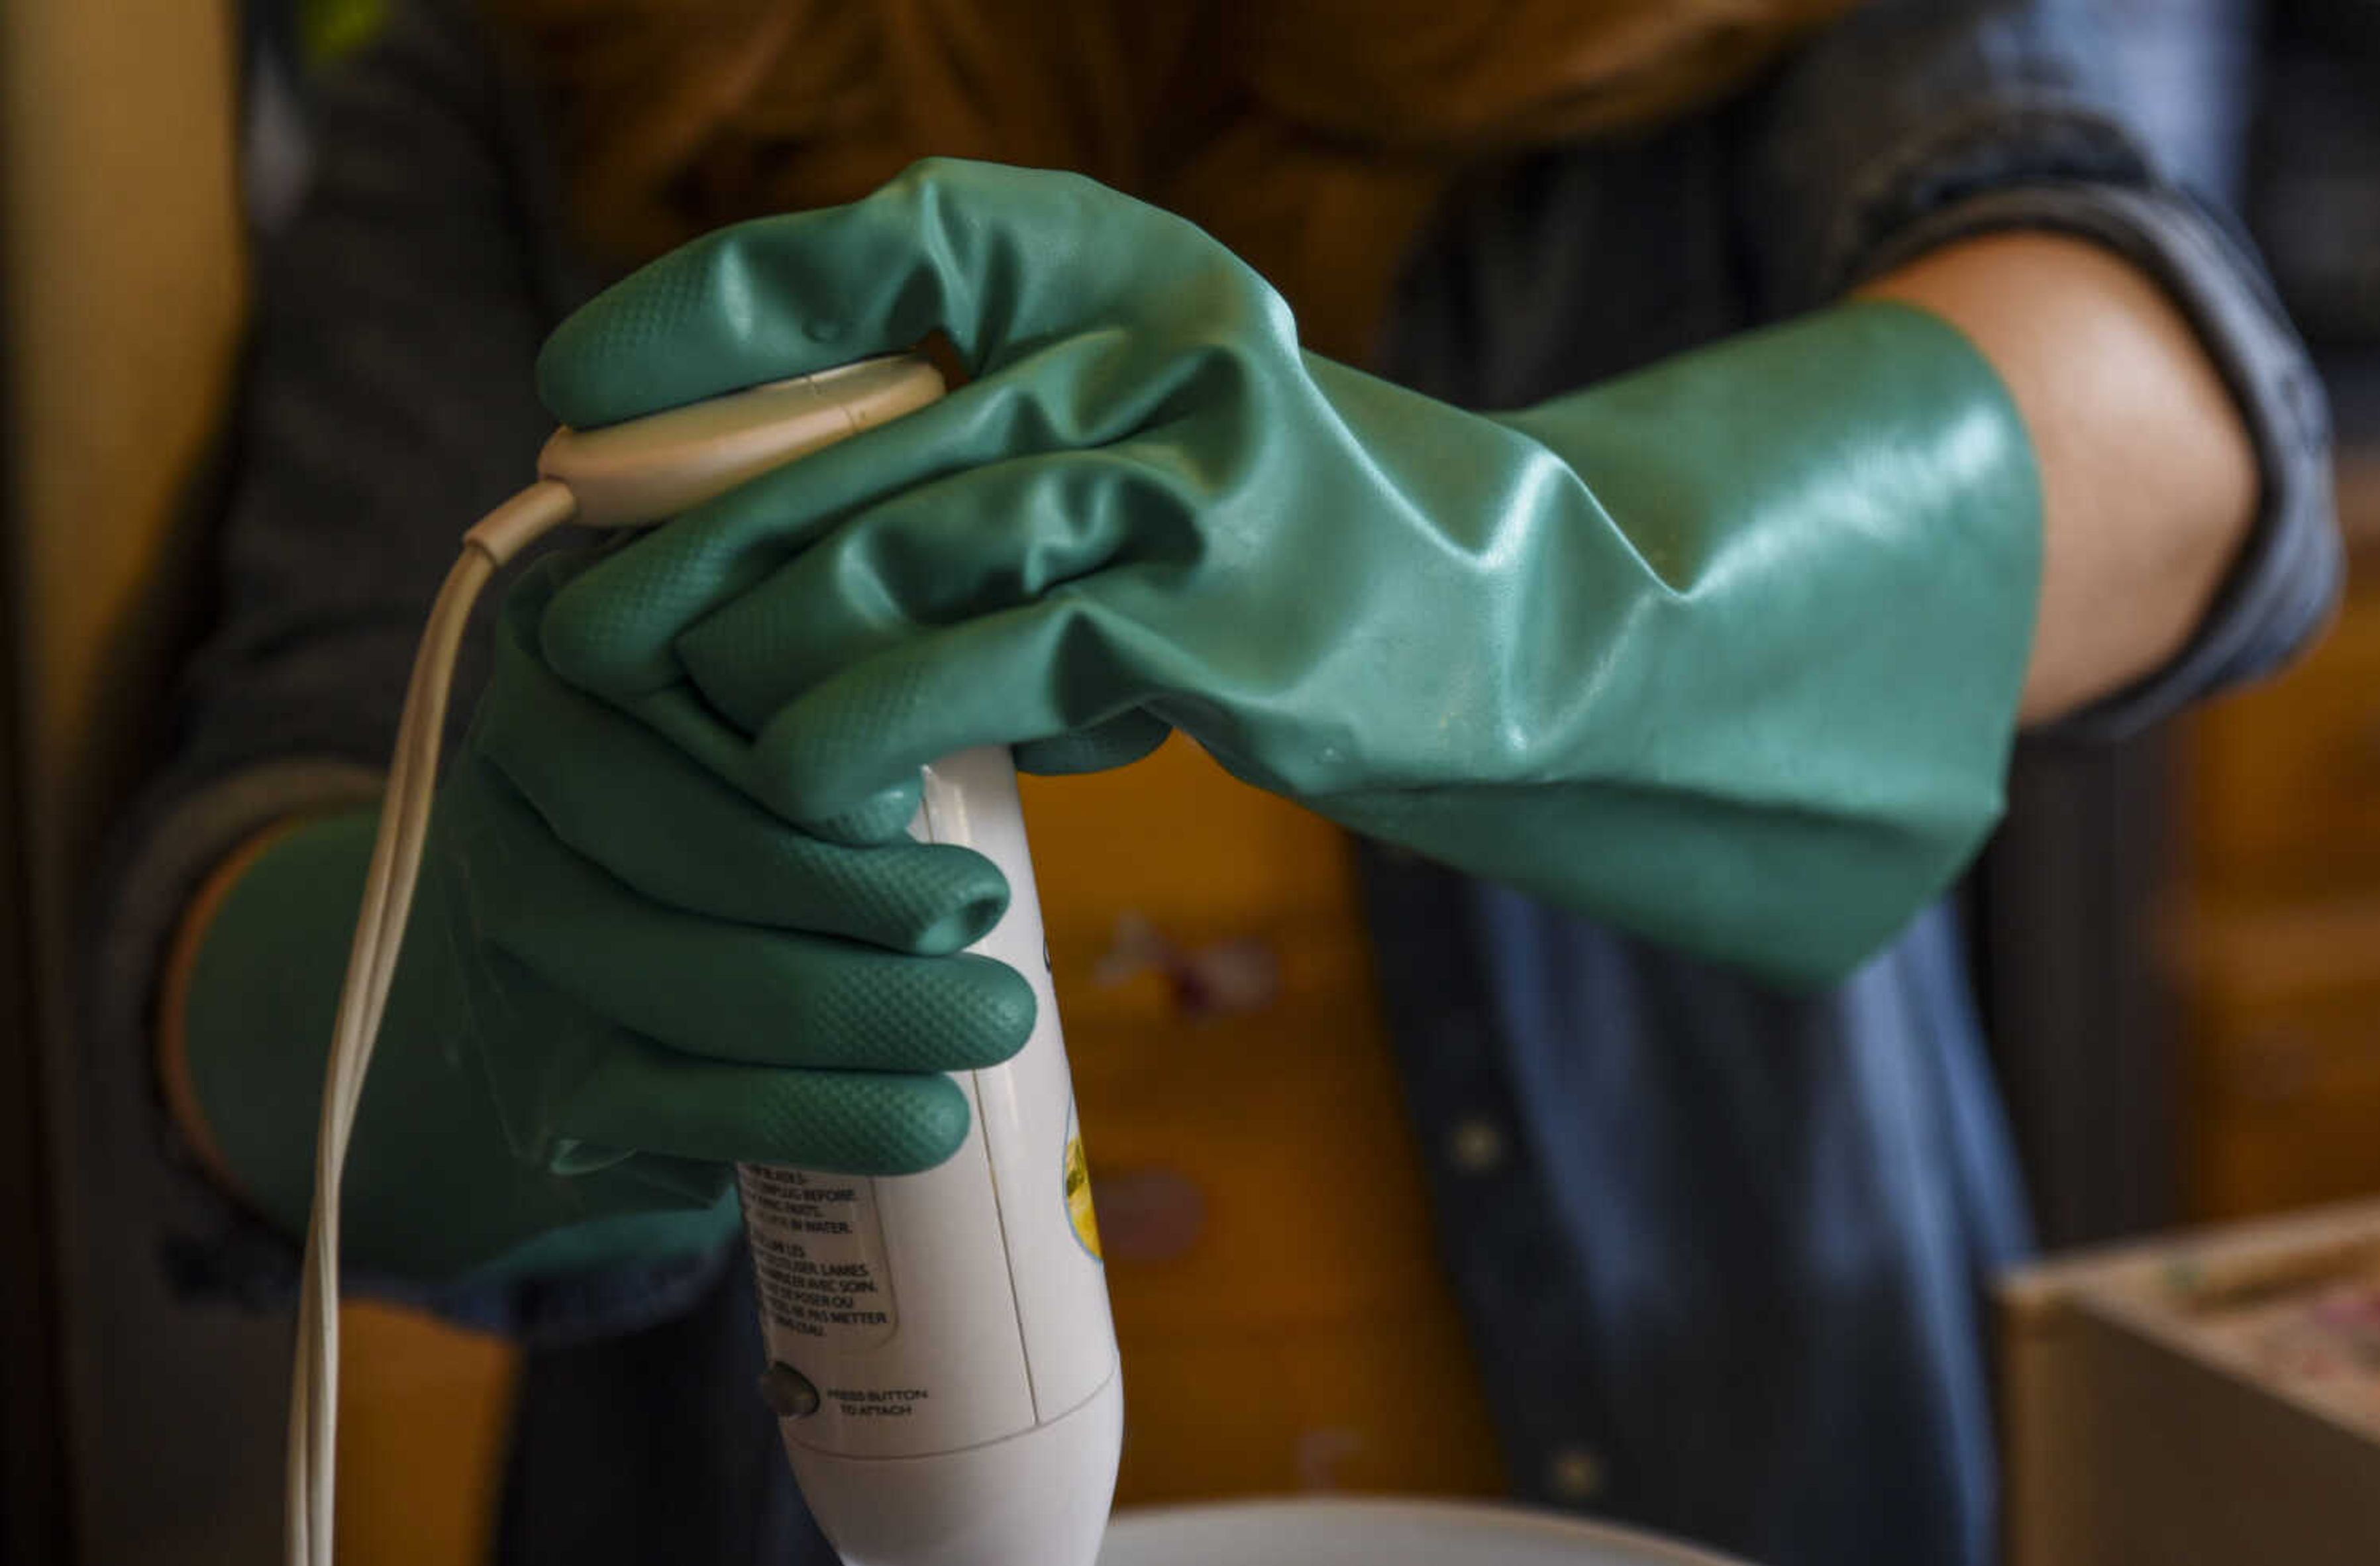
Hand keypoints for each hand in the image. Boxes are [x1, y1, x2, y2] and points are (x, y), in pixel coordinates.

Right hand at [177, 559, 1032, 1279]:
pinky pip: (684, 1103)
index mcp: (568, 655)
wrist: (535, 1002)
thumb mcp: (736, 709)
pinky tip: (926, 1122)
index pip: (682, 695)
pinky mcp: (540, 1076)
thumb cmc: (707, 818)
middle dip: (860, 888)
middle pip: (690, 845)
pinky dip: (820, 1115)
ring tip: (999, 1015)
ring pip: (698, 977)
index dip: (804, 757)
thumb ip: (821, 693)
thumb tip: (990, 721)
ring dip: (869, 1007)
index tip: (916, 795)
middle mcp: (509, 784)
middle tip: (988, 909)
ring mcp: (508, 938)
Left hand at [533, 158, 2040, 985]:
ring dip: (741, 660)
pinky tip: (796, 793)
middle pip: (843, 437)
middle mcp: (1146, 348)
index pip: (889, 246)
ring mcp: (1173, 482)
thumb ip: (990, 463)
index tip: (586, 386)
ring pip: (874, 560)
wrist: (1515, 636)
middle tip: (569, 626)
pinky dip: (847, 740)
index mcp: (1127, 273)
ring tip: (673, 731)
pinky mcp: (1191, 629)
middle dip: (678, 544)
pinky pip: (956, 674)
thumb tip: (767, 548)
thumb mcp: (1144, 463)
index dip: (720, 307)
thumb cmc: (1288, 558)